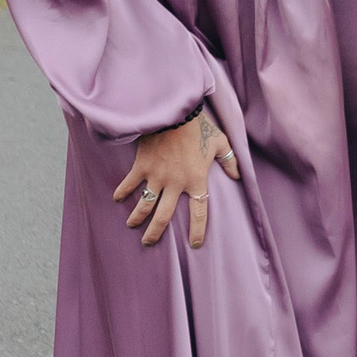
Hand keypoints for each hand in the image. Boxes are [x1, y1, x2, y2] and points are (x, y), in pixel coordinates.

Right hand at [115, 106, 240, 247]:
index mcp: (196, 180)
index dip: (198, 230)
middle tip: (148, 243)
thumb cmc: (200, 128)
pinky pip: (130, 184)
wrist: (175, 112)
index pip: (199, 211)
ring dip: (137, 218)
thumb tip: (239, 175)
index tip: (195, 244)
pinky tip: (117, 199)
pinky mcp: (142, 167)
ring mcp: (157, 176)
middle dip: (154, 233)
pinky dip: (122, 192)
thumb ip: (230, 161)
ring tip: (132, 225)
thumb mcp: (221, 143)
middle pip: (164, 216)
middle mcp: (176, 184)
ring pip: (144, 205)